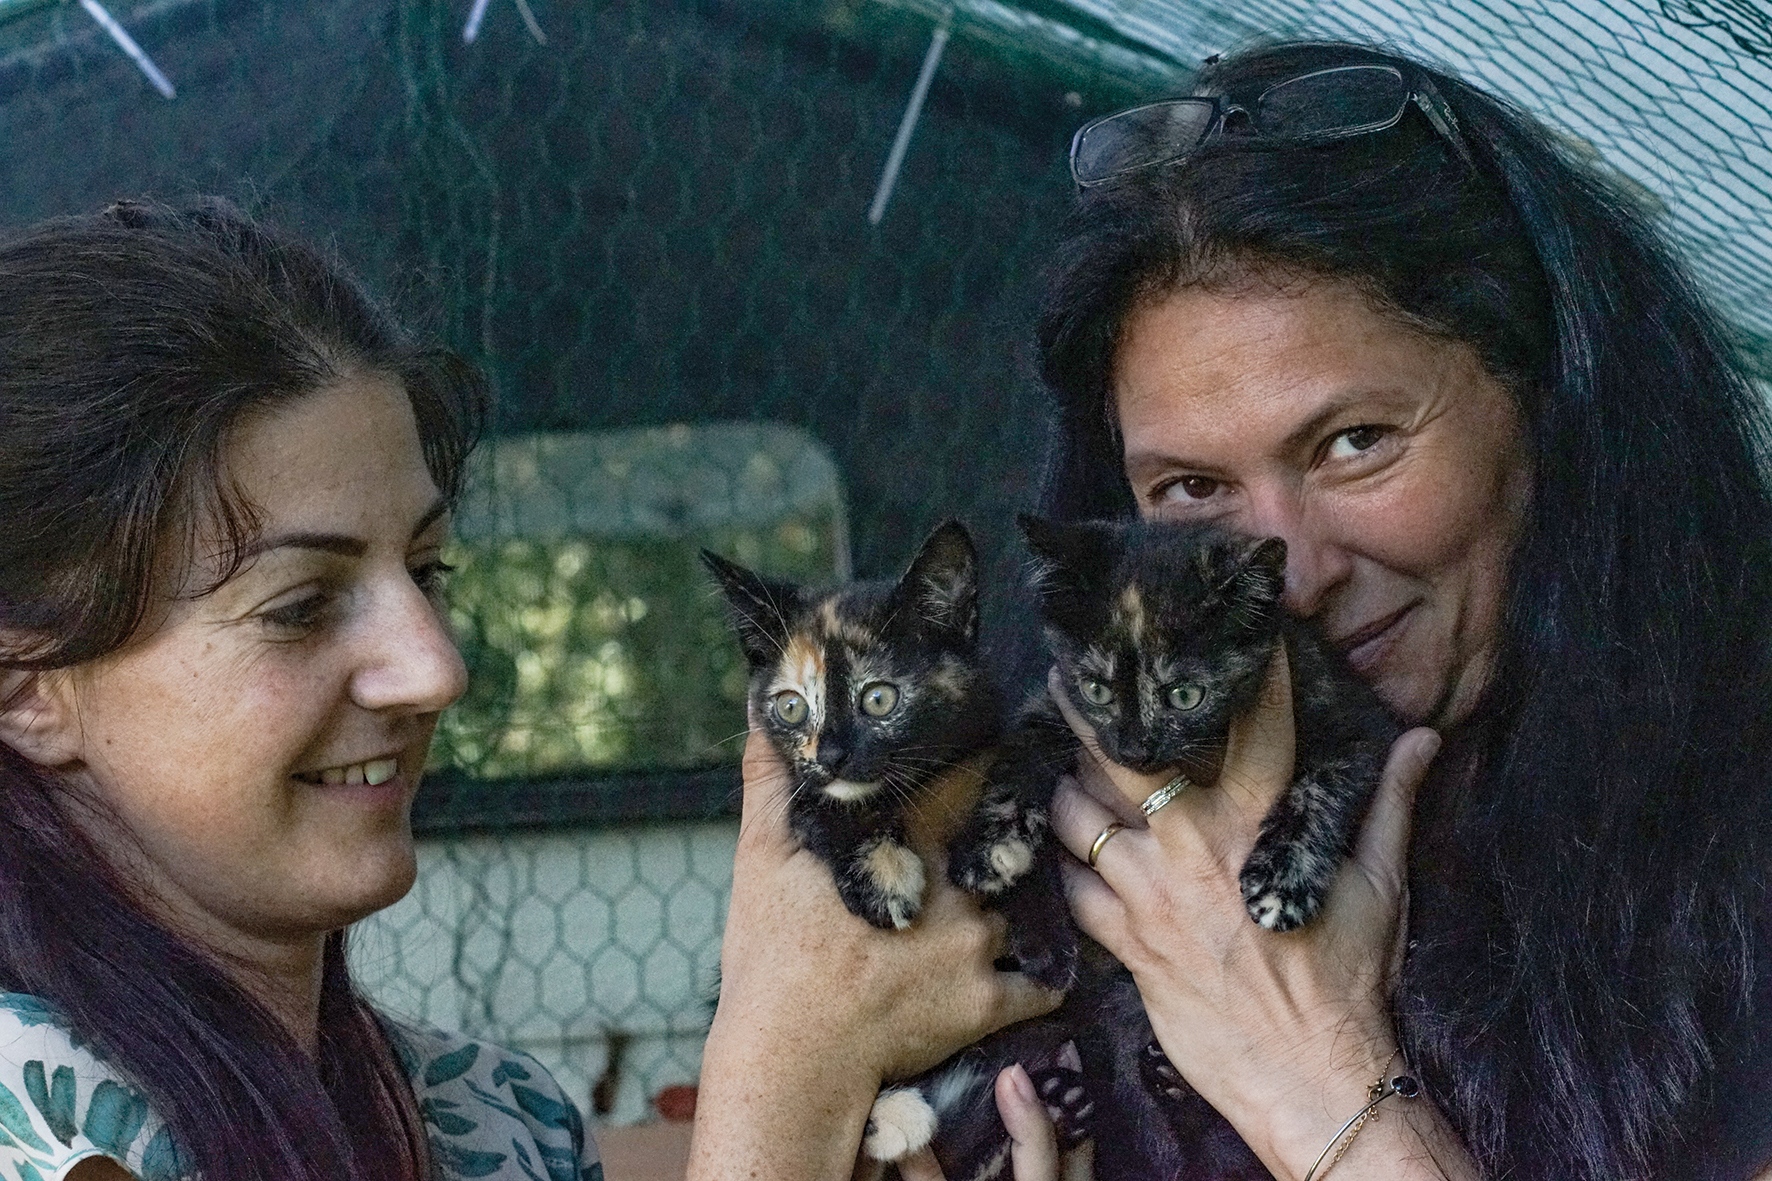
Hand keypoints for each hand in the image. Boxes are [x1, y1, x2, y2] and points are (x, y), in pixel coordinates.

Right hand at [689, 729, 1061, 1179]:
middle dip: (989, 850)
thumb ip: (771, 777)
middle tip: (975, 854)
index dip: (979, 767)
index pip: (966, 782)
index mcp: (909, 843)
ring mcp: (979, 946)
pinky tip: (1019, 968)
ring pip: (1015, 910)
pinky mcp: (990, 1004)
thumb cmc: (771, 956)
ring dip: (1005, 909)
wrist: (791, 1060)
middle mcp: (956, 886)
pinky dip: (1033, 977)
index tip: (987, 755)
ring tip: (989, 911)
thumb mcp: (760, 856)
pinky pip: (1039, 983)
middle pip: (995, 851)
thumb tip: (766, 703)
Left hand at [1048, 650, 1448, 1176]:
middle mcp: (1190, 846)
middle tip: (1070, 675)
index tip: (1222, 629)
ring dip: (1065, 785)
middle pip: (1117, 755)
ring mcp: (1147, 893)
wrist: (1309, 1079)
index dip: (1242, 669)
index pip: (1251, 722)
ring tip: (1057, 760)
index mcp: (1256, 824)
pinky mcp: (1121, 939)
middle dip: (1088, 708)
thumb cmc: (1349, 984)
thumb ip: (1389, 804)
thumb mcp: (1380, 888)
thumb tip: (1420, 738)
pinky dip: (1060, 859)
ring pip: (1075, 812)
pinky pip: (1068, 883)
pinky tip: (1058, 841)